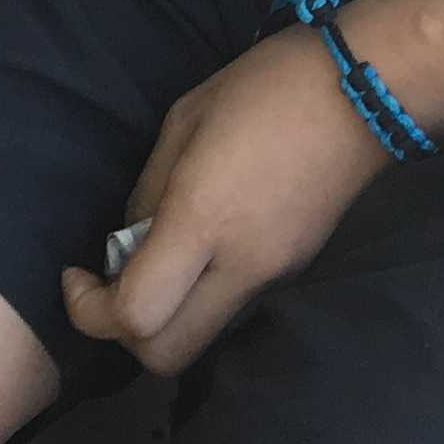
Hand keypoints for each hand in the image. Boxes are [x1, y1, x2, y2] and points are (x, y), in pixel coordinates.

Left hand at [55, 26, 388, 377]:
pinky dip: (199, 296)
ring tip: (153, 257)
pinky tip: (198, 246)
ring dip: (164, 317)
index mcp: (203, 220)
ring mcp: (275, 277)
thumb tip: (128, 244)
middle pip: (167, 355)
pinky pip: (231, 307)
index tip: (77, 273)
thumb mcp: (183, 122)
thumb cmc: (263, 88)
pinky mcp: (295, 272)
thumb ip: (148, 192)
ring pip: (202, 338)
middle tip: (110, 282)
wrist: (365, 94)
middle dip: (123, 333)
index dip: (90, 310)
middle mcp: (242, 266)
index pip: (136, 314)